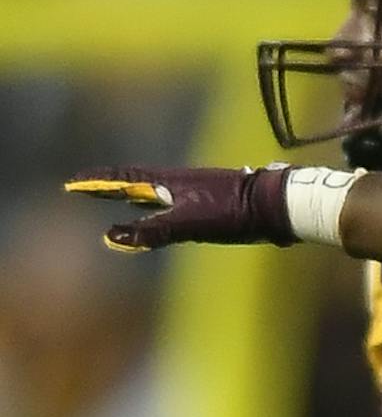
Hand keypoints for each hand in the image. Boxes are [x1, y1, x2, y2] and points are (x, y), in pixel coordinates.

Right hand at [66, 166, 294, 252]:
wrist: (274, 204)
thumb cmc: (233, 213)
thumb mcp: (188, 226)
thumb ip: (151, 231)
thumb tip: (112, 236)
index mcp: (169, 182)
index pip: (124, 180)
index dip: (98, 185)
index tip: (73, 185)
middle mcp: (178, 182)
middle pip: (135, 181)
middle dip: (109, 186)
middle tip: (85, 187)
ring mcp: (194, 190)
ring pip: (154, 189)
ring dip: (131, 191)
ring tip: (115, 195)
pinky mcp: (209, 200)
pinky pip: (170, 199)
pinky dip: (155, 202)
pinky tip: (162, 208)